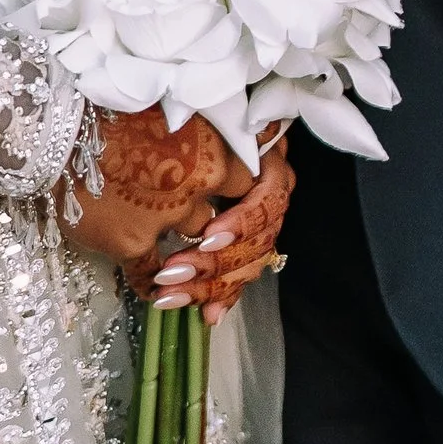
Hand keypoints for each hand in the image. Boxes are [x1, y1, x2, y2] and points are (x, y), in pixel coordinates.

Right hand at [57, 102, 244, 287]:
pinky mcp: (133, 241)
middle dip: (220, 233)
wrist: (61, 126)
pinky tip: (153, 289)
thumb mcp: (169, 113)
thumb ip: (198, 138)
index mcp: (213, 146)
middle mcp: (200, 182)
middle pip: (226, 220)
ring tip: (182, 259)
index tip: (234, 204)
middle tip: (213, 240)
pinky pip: (150, 273)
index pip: (248, 182)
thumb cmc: (111, 109)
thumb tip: (213, 152)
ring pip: (194, 246)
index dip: (240, 197)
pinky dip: (153, 283)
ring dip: (189, 253)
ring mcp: (168, 215)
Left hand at [151, 132, 292, 323]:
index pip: (266, 203)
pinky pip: (241, 277)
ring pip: (247, 264)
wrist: (183, 127)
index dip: (240, 222)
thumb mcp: (202, 132)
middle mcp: (271, 197)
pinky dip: (224, 297)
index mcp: (268, 167)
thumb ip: (216, 152)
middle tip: (171, 272)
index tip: (207, 235)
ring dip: (211, 284)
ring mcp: (260, 225)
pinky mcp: (242, 246)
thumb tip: (218, 170)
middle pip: (255, 242)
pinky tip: (207, 316)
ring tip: (171, 295)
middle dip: (212, 262)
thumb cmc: (191, 127)